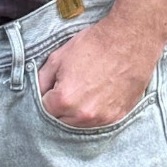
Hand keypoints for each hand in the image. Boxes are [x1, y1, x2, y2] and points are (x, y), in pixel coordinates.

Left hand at [36, 17, 161, 128]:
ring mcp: (102, 118)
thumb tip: (37, 94)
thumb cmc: (93, 45)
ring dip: (76, 113)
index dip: (47, 98)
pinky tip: (97, 97)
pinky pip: (98, 123)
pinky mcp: (118, 117)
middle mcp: (82, 114)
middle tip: (69, 89)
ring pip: (79, 126)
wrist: (129, 41)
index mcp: (64, 99)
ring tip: (84, 92)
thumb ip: (41, 81)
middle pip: (60, 121)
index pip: (44, 110)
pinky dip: (94, 114)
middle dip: (60, 108)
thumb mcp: (58, 58)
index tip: (53, 89)